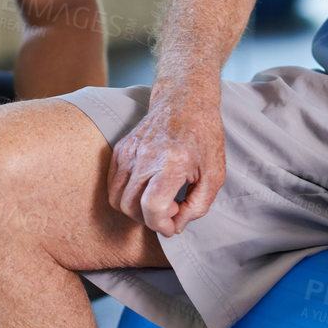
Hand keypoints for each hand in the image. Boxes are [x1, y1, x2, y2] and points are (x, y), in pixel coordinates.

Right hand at [107, 94, 225, 236]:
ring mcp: (129, 151)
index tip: (172, 225)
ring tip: (157, 199)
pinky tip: (146, 188)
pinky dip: (125, 195)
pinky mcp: (121, 149)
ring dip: (134, 209)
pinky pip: (112, 184)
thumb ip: (198, 206)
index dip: (161, 225)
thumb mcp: (215, 174)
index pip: (152, 207)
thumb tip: (175, 225)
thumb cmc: (204, 136)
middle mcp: (146, 156)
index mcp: (172, 162)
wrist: (185, 101)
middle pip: (130, 206)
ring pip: (116, 198)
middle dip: (149, 219)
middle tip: (170, 208)